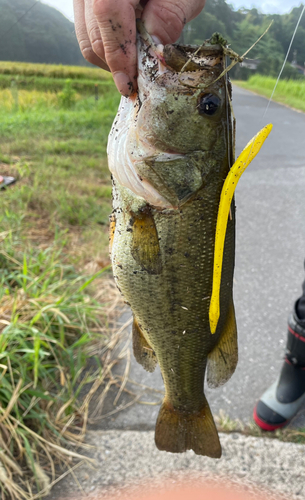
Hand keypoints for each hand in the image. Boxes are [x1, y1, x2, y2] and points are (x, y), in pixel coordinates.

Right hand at [73, 0, 205, 95]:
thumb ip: (170, 15)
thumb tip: (156, 55)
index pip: (107, 15)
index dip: (119, 55)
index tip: (130, 84)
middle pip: (93, 34)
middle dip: (117, 64)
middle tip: (140, 81)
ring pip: (87, 39)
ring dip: (112, 60)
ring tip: (136, 66)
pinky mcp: (85, 3)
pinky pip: (88, 33)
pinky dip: (108, 48)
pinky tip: (128, 51)